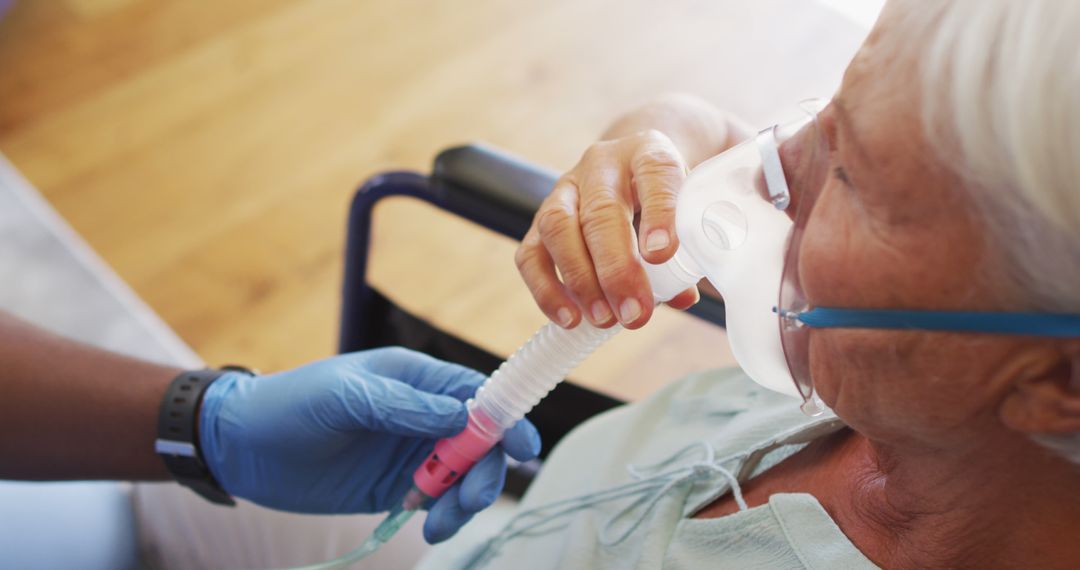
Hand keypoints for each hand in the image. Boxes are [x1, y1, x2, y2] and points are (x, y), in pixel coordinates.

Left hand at [198, 347, 540, 542]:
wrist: (241, 448)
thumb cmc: (290, 405)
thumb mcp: (344, 396)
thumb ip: (402, 405)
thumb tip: (461, 415)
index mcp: (416, 379)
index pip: (477, 394)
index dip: (505, 419)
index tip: (521, 448)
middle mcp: (422, 414)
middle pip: (479, 442)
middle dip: (484, 471)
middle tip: (468, 500)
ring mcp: (411, 452)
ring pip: (462, 477)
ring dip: (464, 501)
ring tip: (439, 524)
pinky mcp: (397, 486)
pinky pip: (436, 502)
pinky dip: (442, 518)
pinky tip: (426, 528)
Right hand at [516, 129, 699, 330]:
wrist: (633, 172)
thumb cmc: (667, 200)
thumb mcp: (687, 211)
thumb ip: (687, 251)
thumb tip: (681, 296)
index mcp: (647, 152)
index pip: (654, 173)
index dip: (658, 214)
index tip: (662, 255)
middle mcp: (601, 165)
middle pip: (600, 210)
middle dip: (616, 268)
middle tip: (635, 314)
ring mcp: (564, 190)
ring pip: (558, 227)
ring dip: (579, 279)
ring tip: (604, 318)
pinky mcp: (539, 220)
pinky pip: (530, 254)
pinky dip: (546, 289)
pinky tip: (570, 318)